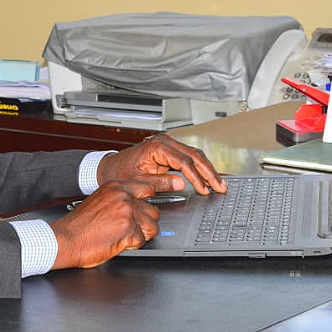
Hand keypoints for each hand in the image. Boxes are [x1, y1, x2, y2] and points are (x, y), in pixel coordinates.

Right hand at [50, 180, 159, 268]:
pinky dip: (133, 245)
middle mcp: (123, 197)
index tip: (145, 209)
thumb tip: (135, 206)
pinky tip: (119, 242)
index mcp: (115, 187)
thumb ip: (119, 200)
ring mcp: (127, 213)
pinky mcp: (128, 230)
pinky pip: (143, 241)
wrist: (65, 239)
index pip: (148, 188)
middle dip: (145, 223)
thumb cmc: (78, 225)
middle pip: (154, 211)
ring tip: (124, 236)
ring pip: (153, 227)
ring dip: (141, 235)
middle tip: (131, 229)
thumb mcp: (99, 201)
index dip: (148, 202)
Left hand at [97, 134, 225, 194]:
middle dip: (209, 172)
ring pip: (195, 154)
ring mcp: (169, 144)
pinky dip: (201, 167)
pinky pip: (190, 157)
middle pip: (194, 155)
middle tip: (220, 186)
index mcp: (156, 146)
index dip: (196, 176)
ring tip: (219, 184)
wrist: (111, 168)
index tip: (204, 189)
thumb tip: (182, 184)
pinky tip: (209, 177)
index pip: (184, 161)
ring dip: (208, 169)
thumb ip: (161, 182)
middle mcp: (165, 142)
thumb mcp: (140, 180)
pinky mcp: (170, 151)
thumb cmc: (121, 172)